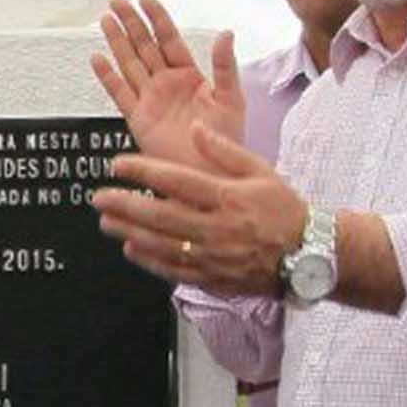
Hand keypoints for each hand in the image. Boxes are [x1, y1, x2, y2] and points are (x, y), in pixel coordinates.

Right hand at [90, 0, 245, 169]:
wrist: (210, 173)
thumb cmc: (225, 140)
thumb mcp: (231, 98)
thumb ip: (226, 65)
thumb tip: (226, 33)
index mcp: (190, 76)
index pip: (169, 39)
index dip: (158, 18)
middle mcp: (167, 84)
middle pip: (144, 46)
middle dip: (131, 23)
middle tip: (118, 2)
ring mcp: (150, 100)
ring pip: (129, 63)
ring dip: (117, 42)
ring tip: (106, 20)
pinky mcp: (138, 118)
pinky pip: (119, 93)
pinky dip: (107, 77)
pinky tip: (98, 59)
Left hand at [91, 124, 307, 294]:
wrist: (308, 254)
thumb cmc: (284, 210)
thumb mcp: (260, 170)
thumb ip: (223, 150)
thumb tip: (194, 128)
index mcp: (227, 197)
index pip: (176, 181)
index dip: (143, 171)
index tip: (117, 164)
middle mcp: (217, 228)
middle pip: (160, 215)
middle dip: (124, 205)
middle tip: (99, 198)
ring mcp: (213, 257)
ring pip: (162, 244)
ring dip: (129, 233)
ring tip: (106, 222)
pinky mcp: (213, 278)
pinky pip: (175, 270)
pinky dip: (150, 261)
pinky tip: (131, 249)